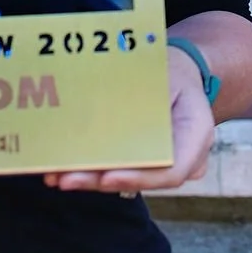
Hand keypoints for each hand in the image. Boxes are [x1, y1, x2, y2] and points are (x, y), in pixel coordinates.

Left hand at [45, 48, 217, 195]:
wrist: (180, 76)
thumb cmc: (169, 71)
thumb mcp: (166, 70)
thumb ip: (146, 90)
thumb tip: (104, 102)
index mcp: (197, 134)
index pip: (172, 171)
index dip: (138, 178)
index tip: (106, 178)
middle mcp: (184, 159)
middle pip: (141, 180)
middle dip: (99, 181)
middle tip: (65, 179)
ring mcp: (163, 165)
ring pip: (124, 179)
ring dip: (87, 179)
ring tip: (54, 176)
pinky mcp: (142, 162)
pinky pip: (116, 170)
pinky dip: (88, 171)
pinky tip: (58, 171)